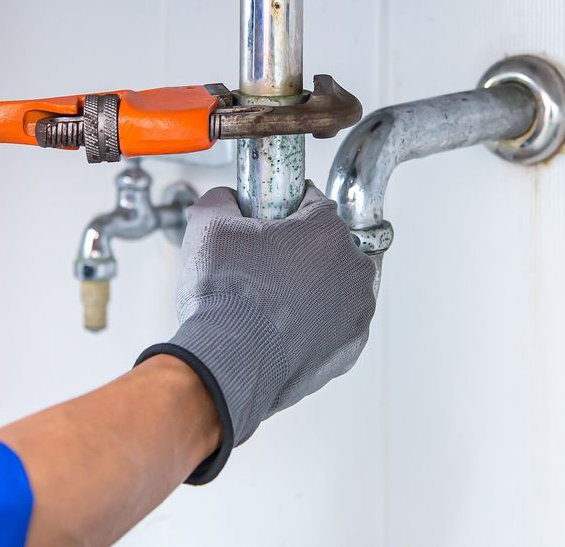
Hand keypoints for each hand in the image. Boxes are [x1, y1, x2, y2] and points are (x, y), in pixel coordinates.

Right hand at [141, 184, 376, 482]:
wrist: (227, 365)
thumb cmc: (224, 301)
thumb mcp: (208, 226)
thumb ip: (222, 200)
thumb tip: (226, 199)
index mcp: (327, 231)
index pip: (313, 203)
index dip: (286, 208)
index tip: (270, 221)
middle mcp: (353, 268)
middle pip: (329, 246)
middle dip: (301, 251)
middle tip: (265, 267)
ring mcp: (356, 310)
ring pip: (337, 285)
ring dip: (314, 287)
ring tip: (273, 301)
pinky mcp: (351, 346)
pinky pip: (337, 323)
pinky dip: (317, 323)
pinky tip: (285, 328)